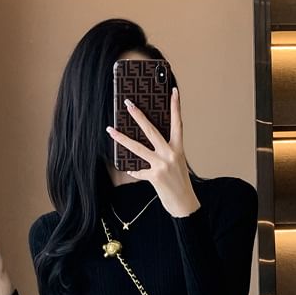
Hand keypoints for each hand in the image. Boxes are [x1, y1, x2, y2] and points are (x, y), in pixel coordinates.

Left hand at [106, 86, 200, 216]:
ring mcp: (162, 165)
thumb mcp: (177, 161)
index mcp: (178, 148)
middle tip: (127, 103)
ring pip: (137, 148)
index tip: (173, 91)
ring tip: (110, 130)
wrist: (185, 204)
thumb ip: (165, 150)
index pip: (177, 122)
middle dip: (138, 116)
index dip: (175, 106)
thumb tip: (149, 140)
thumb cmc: (179, 181)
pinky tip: (129, 168)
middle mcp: (171, 154)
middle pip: (151, 130)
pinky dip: (133, 169)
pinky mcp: (154, 176)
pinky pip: (138, 170)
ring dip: (122, 139)